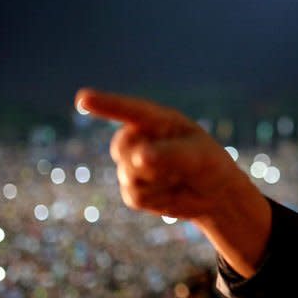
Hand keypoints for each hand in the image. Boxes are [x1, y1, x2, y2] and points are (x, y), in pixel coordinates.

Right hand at [74, 87, 270, 275]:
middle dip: (148, 159)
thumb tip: (138, 158)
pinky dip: (158, 198)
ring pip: (129, 173)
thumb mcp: (197, 155)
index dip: (106, 104)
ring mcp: (131, 165)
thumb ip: (169, 154)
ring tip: (179, 178)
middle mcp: (139, 138)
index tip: (83, 98)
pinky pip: (136, 195)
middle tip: (181, 166)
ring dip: (159, 181)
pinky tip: (171, 193)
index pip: (129, 111)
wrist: (214, 195)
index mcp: (156, 120)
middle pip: (122, 146)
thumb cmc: (209, 164)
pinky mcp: (133, 190)